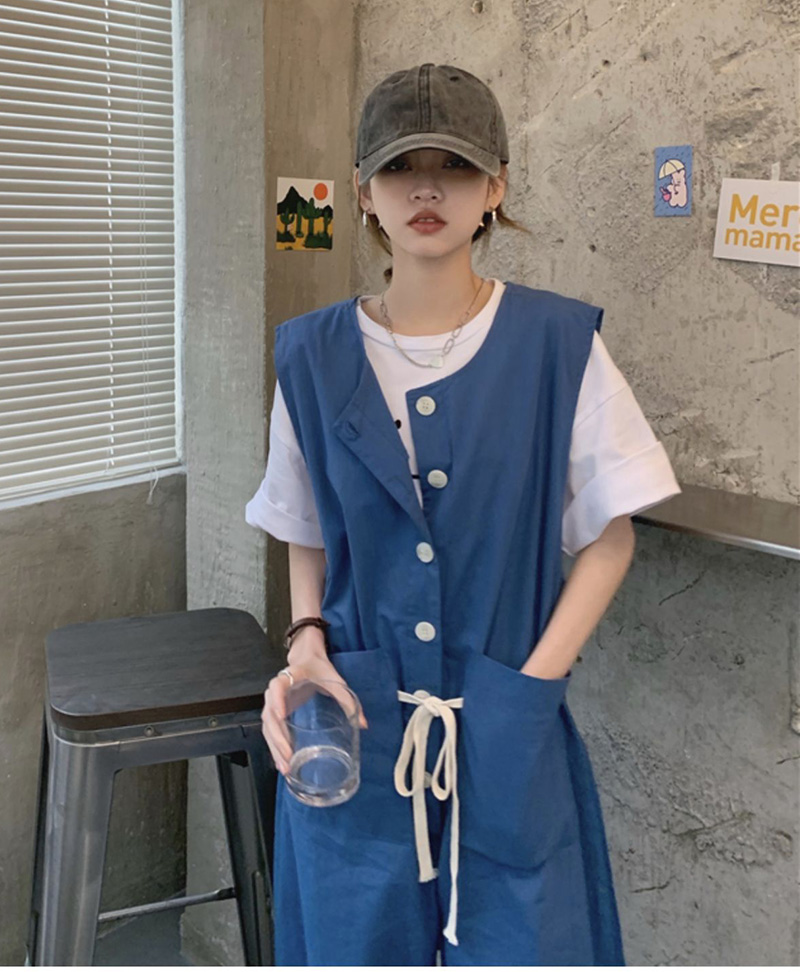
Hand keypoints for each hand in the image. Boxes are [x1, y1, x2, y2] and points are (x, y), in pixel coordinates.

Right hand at [261, 629, 368, 775]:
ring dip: (274, 747)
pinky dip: (274, 746)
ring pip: (268, 726)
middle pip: (270, 714)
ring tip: (285, 767)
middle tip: (288, 755)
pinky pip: (270, 730)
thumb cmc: (319, 668)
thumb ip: (348, 700)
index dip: (277, 700)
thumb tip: (362, 724)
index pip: (277, 686)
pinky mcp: (276, 712)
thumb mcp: (335, 680)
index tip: (282, 715)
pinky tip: (281, 762)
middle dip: (277, 737)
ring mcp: (274, 702)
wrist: (307, 659)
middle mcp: (276, 690)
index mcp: (290, 676)